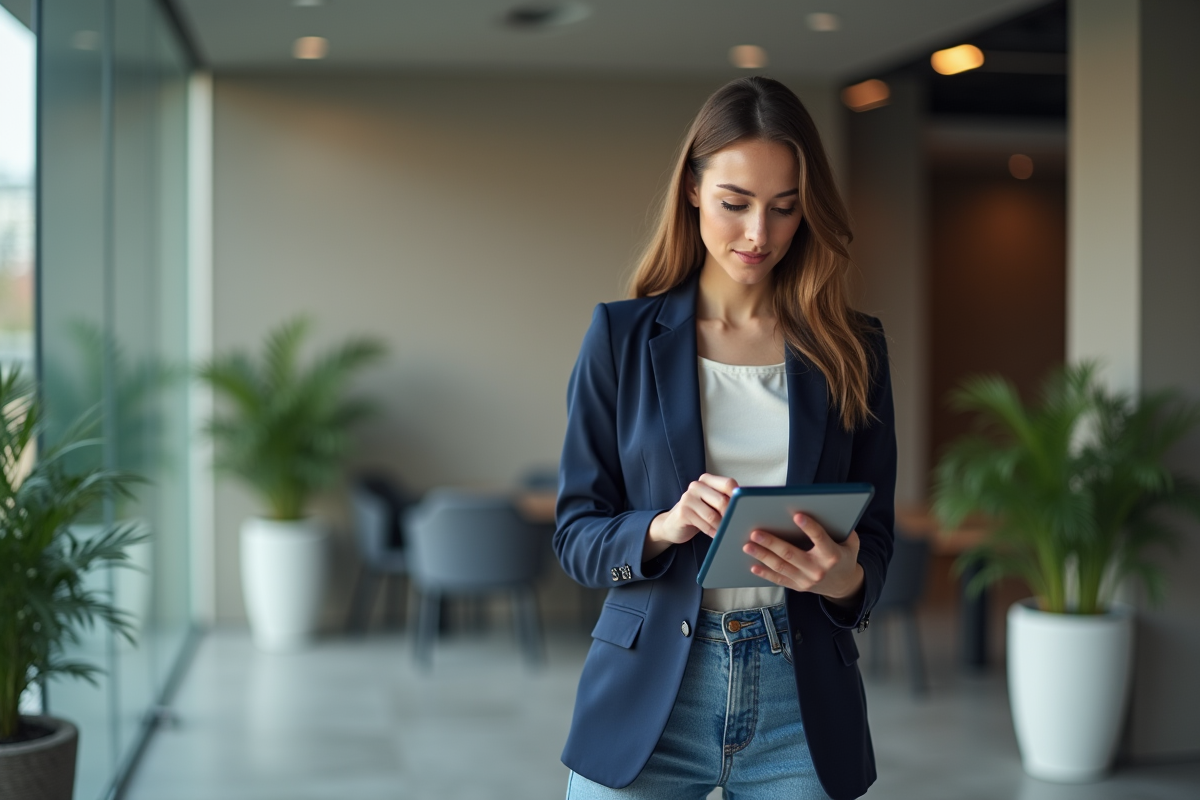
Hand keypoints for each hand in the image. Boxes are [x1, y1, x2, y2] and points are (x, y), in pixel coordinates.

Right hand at [644, 473, 737, 560]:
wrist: (672, 525)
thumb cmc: (698, 514)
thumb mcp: (711, 504)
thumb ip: (724, 500)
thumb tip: (746, 507)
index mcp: (706, 480)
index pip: (729, 483)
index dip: (738, 497)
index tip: (743, 509)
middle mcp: (696, 486)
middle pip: (722, 501)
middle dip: (730, 516)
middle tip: (734, 524)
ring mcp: (688, 498)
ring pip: (713, 515)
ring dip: (721, 527)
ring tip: (724, 532)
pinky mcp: (683, 512)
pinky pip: (704, 524)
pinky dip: (712, 532)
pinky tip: (714, 535)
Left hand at [742, 513, 864, 605]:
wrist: (844, 585)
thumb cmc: (844, 557)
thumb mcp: (850, 543)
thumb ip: (842, 528)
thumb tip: (827, 509)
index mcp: (832, 555)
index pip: (819, 538)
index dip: (809, 527)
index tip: (797, 515)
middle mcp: (818, 569)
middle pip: (791, 554)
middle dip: (772, 543)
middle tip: (755, 532)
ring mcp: (807, 580)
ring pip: (781, 567)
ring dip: (763, 556)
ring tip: (747, 545)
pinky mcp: (798, 587)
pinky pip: (779, 579)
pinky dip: (765, 573)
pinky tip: (752, 565)